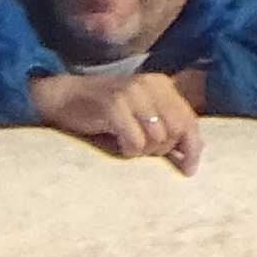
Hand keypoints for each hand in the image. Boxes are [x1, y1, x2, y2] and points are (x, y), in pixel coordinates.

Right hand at [32, 68, 205, 169]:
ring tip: (128, 147)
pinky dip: (129, 151)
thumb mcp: (138, 113)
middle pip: (176, 130)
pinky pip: (135, 141)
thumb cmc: (102, 111)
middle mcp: (151, 85)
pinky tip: (118, 147)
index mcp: (162, 85)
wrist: (64, 97)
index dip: (193, 147)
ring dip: (144, 151)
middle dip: (163, 149)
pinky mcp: (114, 106)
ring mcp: (132, 94)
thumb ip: (163, 125)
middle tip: (144, 152)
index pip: (189, 119)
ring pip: (157, 138)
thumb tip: (188, 152)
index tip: (190, 170)